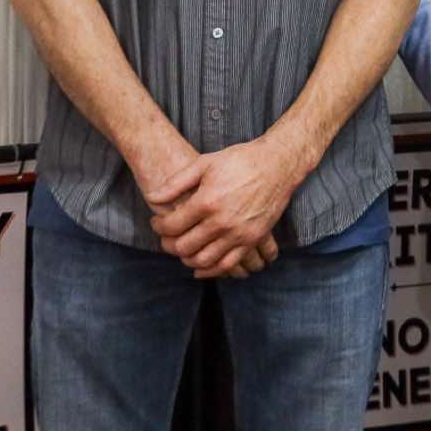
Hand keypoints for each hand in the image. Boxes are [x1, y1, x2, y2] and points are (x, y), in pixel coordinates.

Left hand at [147, 134, 303, 278]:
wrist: (277, 164)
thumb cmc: (240, 160)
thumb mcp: (205, 163)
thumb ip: (176, 183)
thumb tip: (152, 197)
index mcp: (207, 201)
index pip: (172, 226)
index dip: (159, 226)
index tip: (157, 222)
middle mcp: (222, 222)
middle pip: (184, 247)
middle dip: (169, 245)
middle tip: (167, 238)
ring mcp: (238, 233)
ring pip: (203, 260)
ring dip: (187, 259)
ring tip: (183, 249)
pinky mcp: (252, 240)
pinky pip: (227, 265)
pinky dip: (211, 270)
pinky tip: (201, 266)